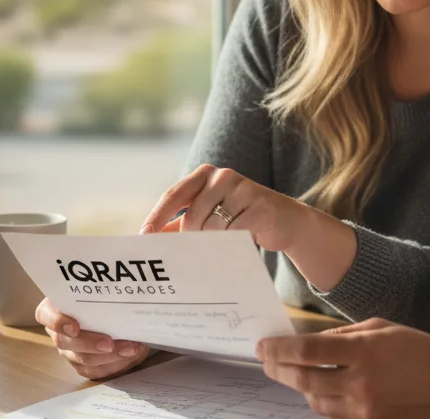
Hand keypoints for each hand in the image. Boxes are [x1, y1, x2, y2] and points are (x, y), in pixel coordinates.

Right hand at [35, 297, 150, 379]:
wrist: (106, 310)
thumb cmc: (99, 295)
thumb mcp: (96, 289)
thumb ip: (100, 290)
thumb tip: (121, 293)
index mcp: (54, 309)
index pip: (45, 315)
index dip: (57, 322)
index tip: (75, 327)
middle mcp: (58, 332)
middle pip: (66, 343)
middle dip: (91, 344)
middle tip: (110, 343)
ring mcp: (69, 351)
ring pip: (83, 360)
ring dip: (110, 357)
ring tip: (131, 349)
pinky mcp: (82, 364)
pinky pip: (95, 371)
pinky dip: (115, 365)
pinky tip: (131, 357)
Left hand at [140, 164, 320, 252]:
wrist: (286, 221)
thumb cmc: (241, 218)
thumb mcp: (210, 215)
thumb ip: (181, 223)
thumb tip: (151, 238)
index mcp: (205, 175)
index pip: (174, 195)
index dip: (157, 216)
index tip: (144, 236)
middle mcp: (222, 176)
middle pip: (192, 215)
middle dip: (189, 238)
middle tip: (190, 254)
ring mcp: (243, 188)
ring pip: (212, 225)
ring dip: (211, 243)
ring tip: (218, 250)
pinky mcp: (261, 205)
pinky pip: (235, 231)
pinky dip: (230, 244)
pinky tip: (234, 248)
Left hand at [256, 318, 429, 418]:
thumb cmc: (422, 350)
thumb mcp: (383, 328)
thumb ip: (345, 334)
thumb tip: (314, 341)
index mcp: (364, 351)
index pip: (308, 352)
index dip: (280, 350)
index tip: (262, 346)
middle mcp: (361, 383)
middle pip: (305, 381)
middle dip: (279, 370)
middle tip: (265, 361)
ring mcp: (366, 409)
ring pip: (316, 402)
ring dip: (299, 387)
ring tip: (289, 373)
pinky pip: (335, 415)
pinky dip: (321, 401)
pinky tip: (316, 390)